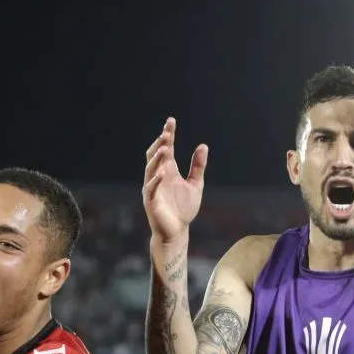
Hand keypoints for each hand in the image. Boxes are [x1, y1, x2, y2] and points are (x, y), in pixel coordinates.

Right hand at [143, 118, 207, 244]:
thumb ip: (198, 167)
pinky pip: (150, 189)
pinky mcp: (151, 201)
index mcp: (168, 170)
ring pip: (150, 169)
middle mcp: (158, 176)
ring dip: (157, 159)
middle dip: (160, 143)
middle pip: (156, 155)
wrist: (176, 232)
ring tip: (165, 148)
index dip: (168, 135)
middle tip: (166, 132)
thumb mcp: (195, 185)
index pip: (166, 148)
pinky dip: (154, 180)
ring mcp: (152, 188)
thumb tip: (203, 146)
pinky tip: (161, 173)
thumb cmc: (183, 209)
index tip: (171, 121)